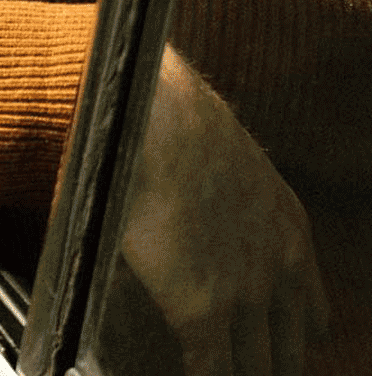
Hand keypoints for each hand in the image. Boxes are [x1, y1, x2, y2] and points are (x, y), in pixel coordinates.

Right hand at [120, 49, 329, 375]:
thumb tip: (193, 213)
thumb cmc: (173, 124)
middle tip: (246, 364)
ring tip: (218, 370)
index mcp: (291, 233)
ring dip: (237, 372)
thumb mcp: (226, 166)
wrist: (158, 119)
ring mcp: (245, 296)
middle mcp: (282, 271)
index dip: (289, 336)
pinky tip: (188, 371)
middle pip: (290, 351)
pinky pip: (211, 369)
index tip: (268, 345)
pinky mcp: (202, 310)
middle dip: (269, 365)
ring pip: (257, 367)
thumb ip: (224, 205)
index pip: (311, 315)